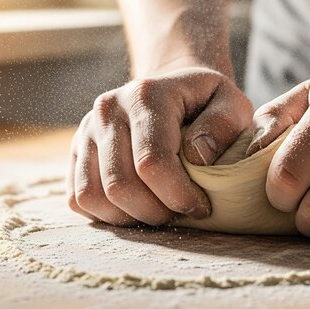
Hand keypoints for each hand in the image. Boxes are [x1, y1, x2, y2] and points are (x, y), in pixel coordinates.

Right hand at [67, 67, 252, 225]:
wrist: (174, 91)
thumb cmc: (208, 104)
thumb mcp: (233, 103)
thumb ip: (224, 125)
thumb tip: (198, 156)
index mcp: (146, 95)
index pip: (152, 162)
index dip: (178, 196)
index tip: (201, 207)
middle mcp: (108, 109)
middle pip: (120, 185)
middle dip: (156, 212)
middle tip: (181, 213)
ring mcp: (86, 130)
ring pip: (93, 196)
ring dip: (130, 217)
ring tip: (160, 211)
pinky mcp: (77, 151)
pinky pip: (77, 198)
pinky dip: (107, 215)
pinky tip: (137, 208)